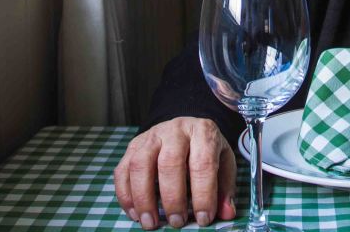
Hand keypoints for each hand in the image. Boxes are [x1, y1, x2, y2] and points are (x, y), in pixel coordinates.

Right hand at [114, 117, 236, 229]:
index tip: (203, 218)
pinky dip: (126, 196)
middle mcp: (176, 130)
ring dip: (144, 198)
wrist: (186, 127)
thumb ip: (225, 188)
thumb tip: (227, 214)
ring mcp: (151, 136)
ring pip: (140, 164)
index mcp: (203, 132)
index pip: (203, 163)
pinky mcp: (133, 146)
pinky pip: (123, 170)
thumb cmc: (205, 149)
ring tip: (151, 223)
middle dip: (173, 198)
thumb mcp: (223, 162)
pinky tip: (135, 214)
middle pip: (169, 163)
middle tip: (177, 222)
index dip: (203, 194)